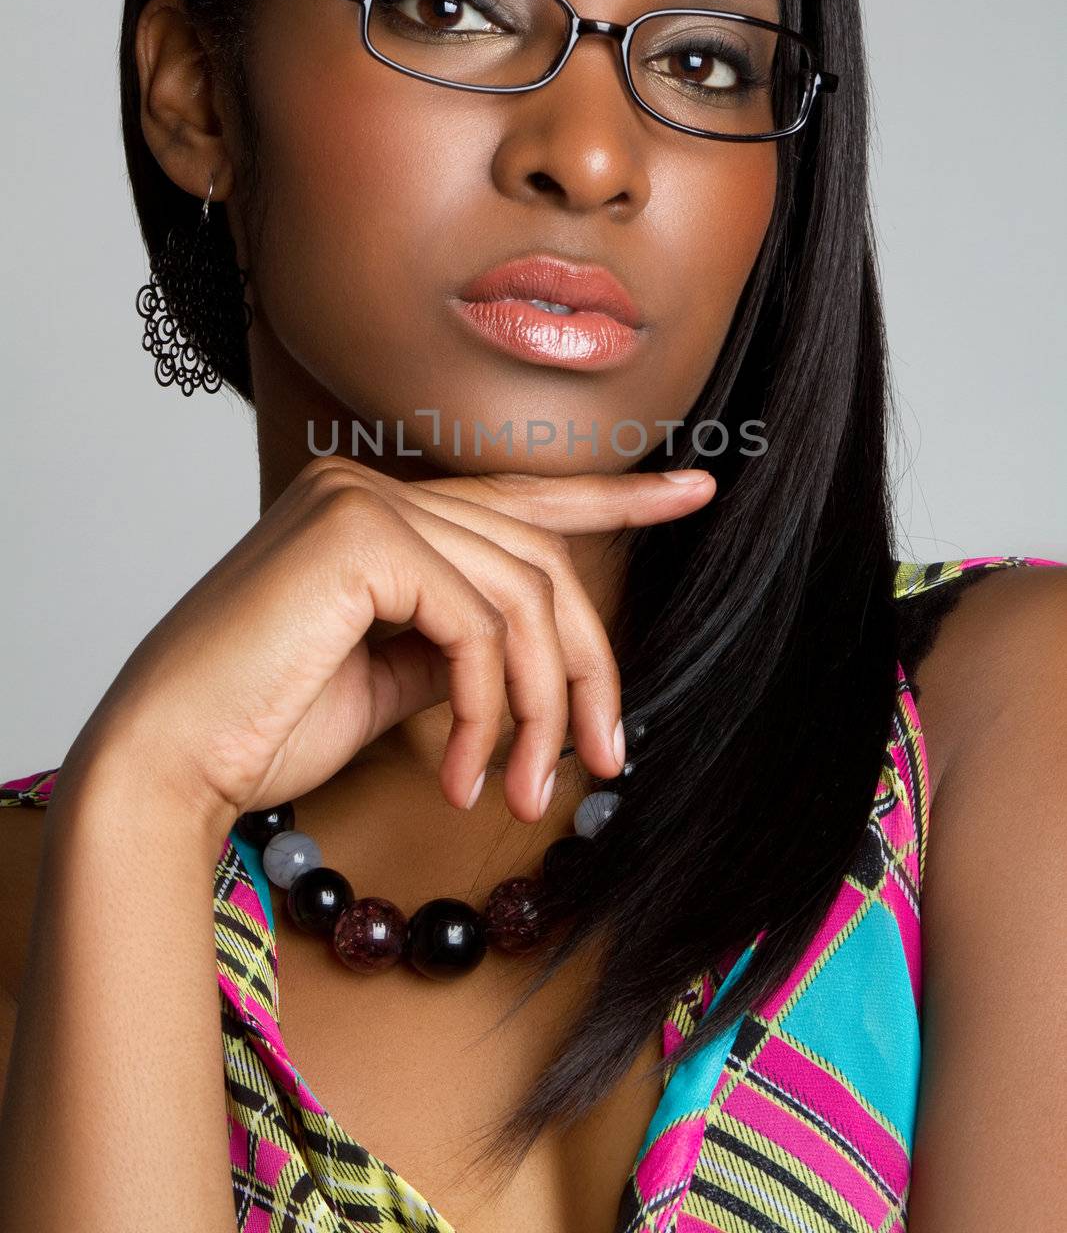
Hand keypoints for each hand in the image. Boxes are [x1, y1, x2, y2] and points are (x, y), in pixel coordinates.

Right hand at [61, 456, 714, 835]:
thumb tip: (533, 655)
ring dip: (539, 709)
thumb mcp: (394, 679)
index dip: (613, 497)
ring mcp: (364, 501)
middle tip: (603, 760)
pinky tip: (460, 774)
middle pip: (539, 562)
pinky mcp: (360, 537)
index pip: (519, 497)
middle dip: (586, 669)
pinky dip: (490, 708)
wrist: (170, 764)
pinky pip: (478, 623)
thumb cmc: (265, 726)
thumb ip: (462, 643)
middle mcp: (373, 487)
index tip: (692, 491)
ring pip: (521, 597)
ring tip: (518, 790)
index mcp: (380, 510)